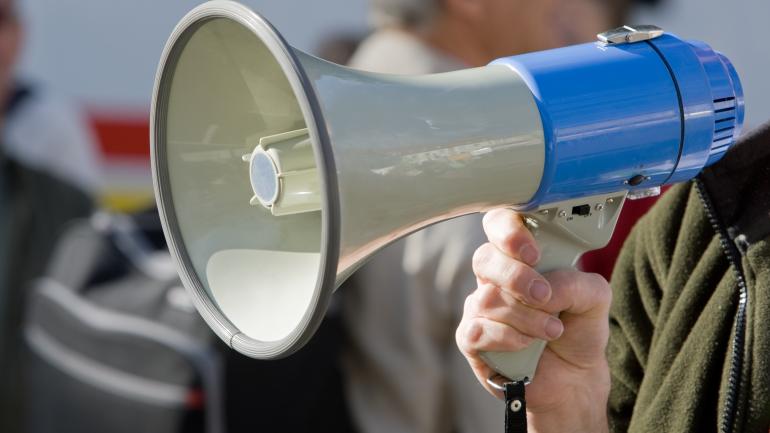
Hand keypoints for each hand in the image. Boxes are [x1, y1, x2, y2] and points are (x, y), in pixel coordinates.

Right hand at [456, 208, 610, 432]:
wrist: (574, 377)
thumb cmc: (578, 329)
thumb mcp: (595, 298)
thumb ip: (576, 282)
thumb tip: (544, 287)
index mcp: (521, 256)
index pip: (499, 224)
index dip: (508, 231)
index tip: (533, 252)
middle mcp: (496, 277)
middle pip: (484, 258)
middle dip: (516, 277)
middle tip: (543, 295)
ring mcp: (480, 307)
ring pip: (486, 299)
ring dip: (525, 317)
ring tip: (551, 330)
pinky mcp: (471, 339)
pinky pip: (477, 330)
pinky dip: (507, 338)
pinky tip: (526, 346)